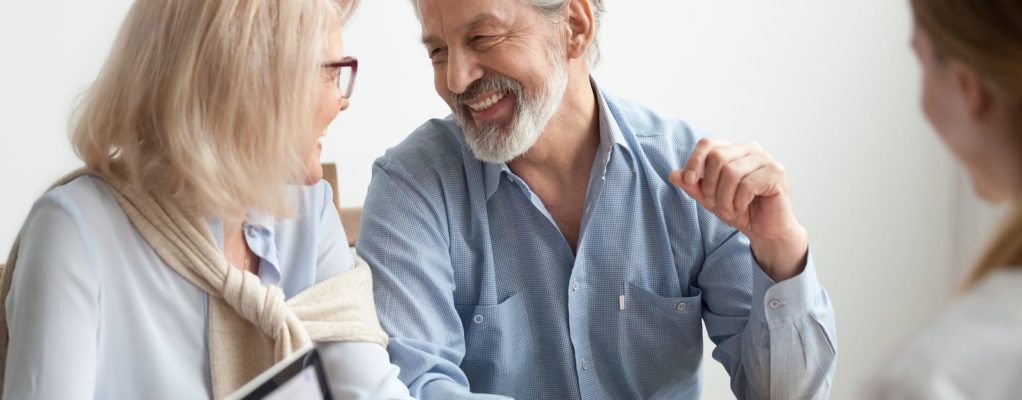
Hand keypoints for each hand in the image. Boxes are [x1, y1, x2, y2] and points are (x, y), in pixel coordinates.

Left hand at [669, 138, 807, 280]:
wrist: (765, 230)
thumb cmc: (739, 210)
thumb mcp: (710, 198)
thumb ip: (693, 186)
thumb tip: (672, 174)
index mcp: (733, 150)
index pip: (707, 144)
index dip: (694, 161)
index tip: (688, 181)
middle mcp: (750, 149)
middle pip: (717, 158)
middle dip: (710, 186)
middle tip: (715, 204)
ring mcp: (766, 159)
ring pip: (731, 172)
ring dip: (724, 198)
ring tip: (729, 210)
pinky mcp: (776, 173)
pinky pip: (748, 185)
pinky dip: (739, 202)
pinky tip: (742, 209)